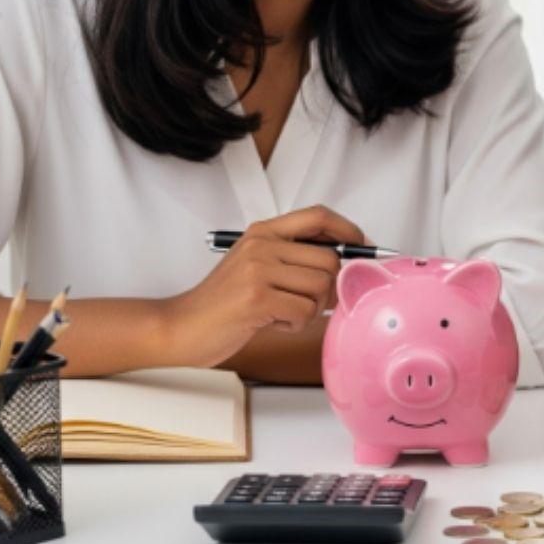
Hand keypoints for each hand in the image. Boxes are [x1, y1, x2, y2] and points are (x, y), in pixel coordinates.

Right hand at [159, 205, 369, 368]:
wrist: (180, 327)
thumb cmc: (223, 303)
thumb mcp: (257, 266)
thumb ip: (294, 258)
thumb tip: (346, 262)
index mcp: (264, 232)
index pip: (319, 216)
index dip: (348, 229)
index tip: (363, 246)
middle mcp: (262, 244)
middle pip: (330, 259)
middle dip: (329, 287)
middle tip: (310, 304)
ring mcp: (258, 269)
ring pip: (321, 286)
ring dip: (311, 309)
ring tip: (284, 314)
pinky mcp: (257, 297)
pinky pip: (305, 311)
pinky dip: (296, 324)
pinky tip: (274, 323)